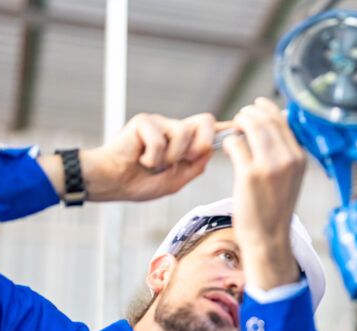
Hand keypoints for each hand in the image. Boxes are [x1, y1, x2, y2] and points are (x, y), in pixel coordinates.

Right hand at [55, 112, 221, 201]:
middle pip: (205, 122)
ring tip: (153, 165)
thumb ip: (195, 166)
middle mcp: (175, 129)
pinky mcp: (145, 121)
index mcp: (184, 143)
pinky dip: (152, 158)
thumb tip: (211, 150)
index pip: (209, 131)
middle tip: (182, 161)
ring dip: (171, 158)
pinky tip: (140, 160)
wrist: (113, 183)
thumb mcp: (176, 180)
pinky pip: (161, 140)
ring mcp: (160, 123)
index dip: (226, 127)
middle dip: (201, 144)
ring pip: (184, 134)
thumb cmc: (140, 183)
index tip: (243, 123)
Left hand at [220, 97, 304, 288]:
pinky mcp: (249, 174)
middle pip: (265, 117)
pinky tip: (228, 150)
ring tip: (233, 133)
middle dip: (249, 114)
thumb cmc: (274, 209)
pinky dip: (228, 142)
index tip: (255, 109)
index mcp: (300, 158)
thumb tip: (269, 124)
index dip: (265, 109)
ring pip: (250, 124)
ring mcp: (269, 166)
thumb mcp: (290, 178)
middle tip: (239, 121)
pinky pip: (235, 142)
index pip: (282, 119)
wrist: (269, 238)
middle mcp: (288, 159)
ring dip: (237, 124)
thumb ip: (283, 153)